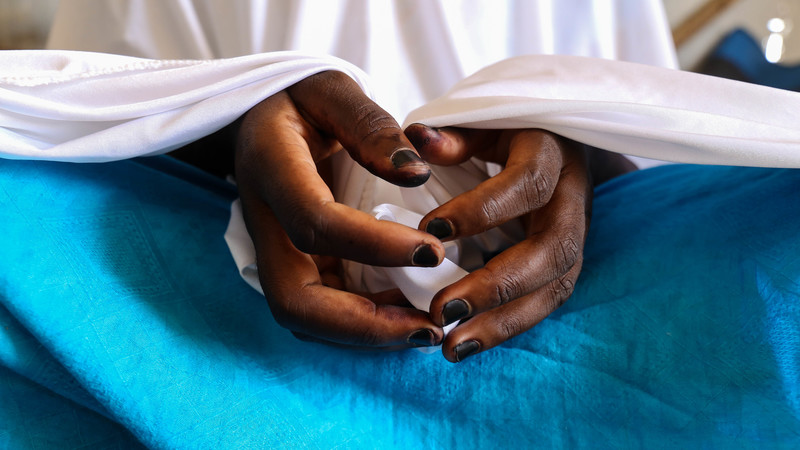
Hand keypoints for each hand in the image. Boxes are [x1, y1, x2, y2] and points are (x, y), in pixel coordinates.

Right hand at [234, 71, 445, 348]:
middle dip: (362, 325)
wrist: (256, 124)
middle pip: (294, 300)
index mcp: (269, 170)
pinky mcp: (291, 266)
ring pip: (305, 318)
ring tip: (427, 329)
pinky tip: (408, 316)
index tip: (433, 251)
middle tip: (429, 326)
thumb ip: (370, 126)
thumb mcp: (331, 90)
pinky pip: (320, 312)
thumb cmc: (298, 101)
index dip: (373, 246)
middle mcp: (264, 224)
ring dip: (365, 335)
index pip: (315, 224)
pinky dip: (362, 326)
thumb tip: (415, 174)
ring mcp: (273, 252)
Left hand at [405, 124, 613, 361]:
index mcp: (552, 154)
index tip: (431, 231)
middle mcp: (573, 199)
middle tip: (442, 309)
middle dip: (496, 285)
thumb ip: (454, 135)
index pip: (528, 185)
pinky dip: (509, 326)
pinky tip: (468, 343)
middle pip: (551, 250)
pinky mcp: (567, 262)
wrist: (560, 143)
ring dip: (504, 322)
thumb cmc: (510, 130)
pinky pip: (547, 300)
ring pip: (555, 287)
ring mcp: (576, 235)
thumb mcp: (485, 121)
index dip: (483, 210)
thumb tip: (415, 140)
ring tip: (452, 347)